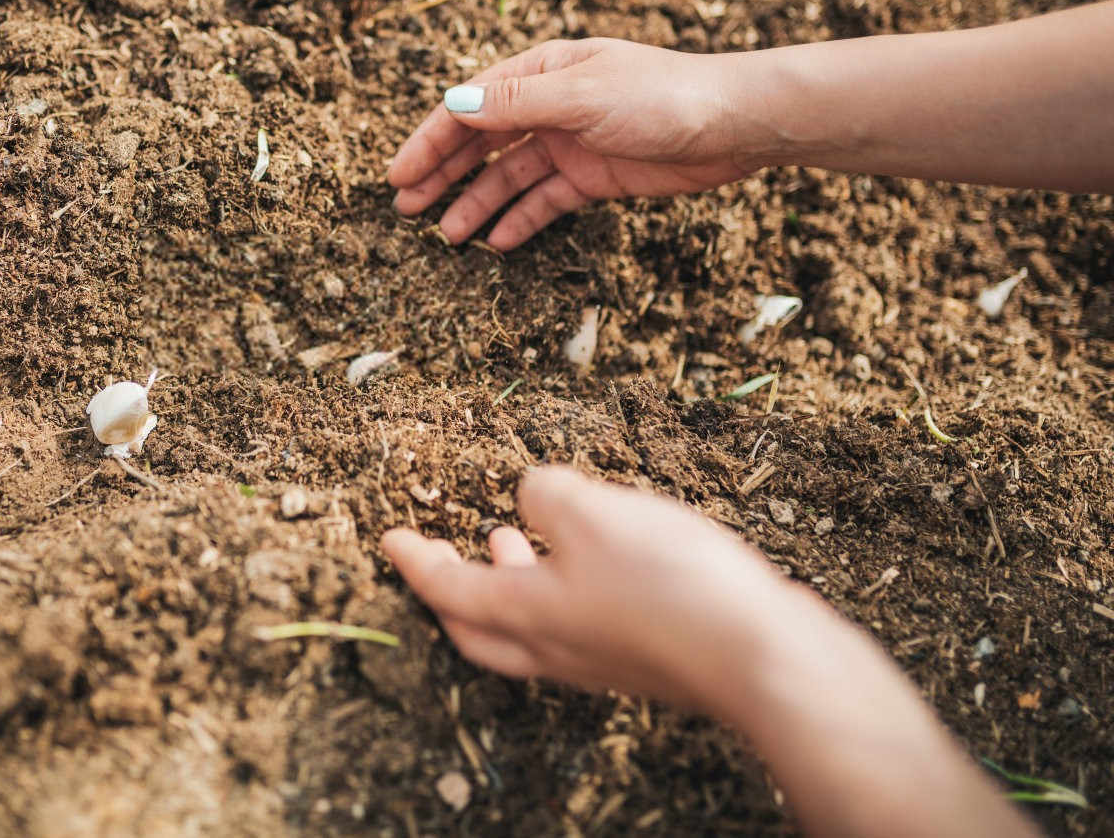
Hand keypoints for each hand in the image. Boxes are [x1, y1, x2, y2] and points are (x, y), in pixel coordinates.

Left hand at [381, 466, 813, 714]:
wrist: (763, 659)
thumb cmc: (672, 588)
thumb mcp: (596, 513)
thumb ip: (549, 492)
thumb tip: (533, 492)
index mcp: (528, 615)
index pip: (447, 590)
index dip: (415, 560)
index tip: (389, 538)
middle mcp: (557, 648)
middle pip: (481, 629)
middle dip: (452, 589)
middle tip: (440, 554)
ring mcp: (604, 660)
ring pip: (531, 628)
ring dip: (509, 585)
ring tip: (509, 539)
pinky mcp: (648, 657)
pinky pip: (581, 627)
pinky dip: (564, 591)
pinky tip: (593, 558)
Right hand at [388, 39, 764, 249]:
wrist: (735, 124)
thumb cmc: (662, 96)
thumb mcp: (582, 97)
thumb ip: (517, 106)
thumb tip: (453, 105)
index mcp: (542, 72)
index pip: (470, 107)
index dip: (430, 139)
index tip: (398, 175)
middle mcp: (551, 105)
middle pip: (482, 142)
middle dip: (443, 174)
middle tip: (406, 209)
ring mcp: (572, 142)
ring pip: (510, 175)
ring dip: (478, 202)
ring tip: (448, 235)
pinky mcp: (595, 175)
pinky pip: (546, 199)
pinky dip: (522, 219)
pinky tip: (498, 242)